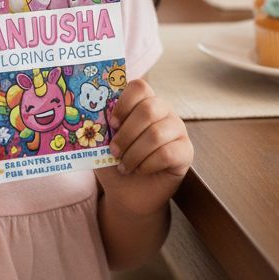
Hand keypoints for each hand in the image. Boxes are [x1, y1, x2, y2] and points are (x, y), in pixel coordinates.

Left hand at [97, 80, 192, 217]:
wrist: (127, 193)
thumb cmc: (114, 162)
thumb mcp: (102, 142)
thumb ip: (100, 126)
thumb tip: (92, 114)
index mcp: (143, 101)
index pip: (139, 87)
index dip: (124, 103)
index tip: (112, 123)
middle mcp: (164, 111)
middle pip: (149, 108)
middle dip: (126, 134)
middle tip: (114, 151)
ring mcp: (178, 129)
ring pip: (157, 133)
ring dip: (134, 153)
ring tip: (124, 166)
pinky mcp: (186, 151)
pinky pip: (167, 153)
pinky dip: (147, 164)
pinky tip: (140, 170)